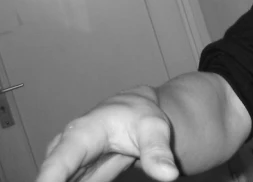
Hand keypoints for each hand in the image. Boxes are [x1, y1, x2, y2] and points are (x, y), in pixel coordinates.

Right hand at [36, 86, 179, 181]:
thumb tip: (169, 174)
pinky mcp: (73, 175)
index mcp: (82, 133)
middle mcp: (66, 148)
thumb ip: (157, 152)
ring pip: (62, 179)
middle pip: (52, 176)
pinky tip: (109, 171)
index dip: (49, 179)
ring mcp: (67, 164)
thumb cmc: (140, 116)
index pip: (59, 161)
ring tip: (110, 169)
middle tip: (99, 176)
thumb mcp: (154, 128)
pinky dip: (83, 181)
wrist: (136, 112)